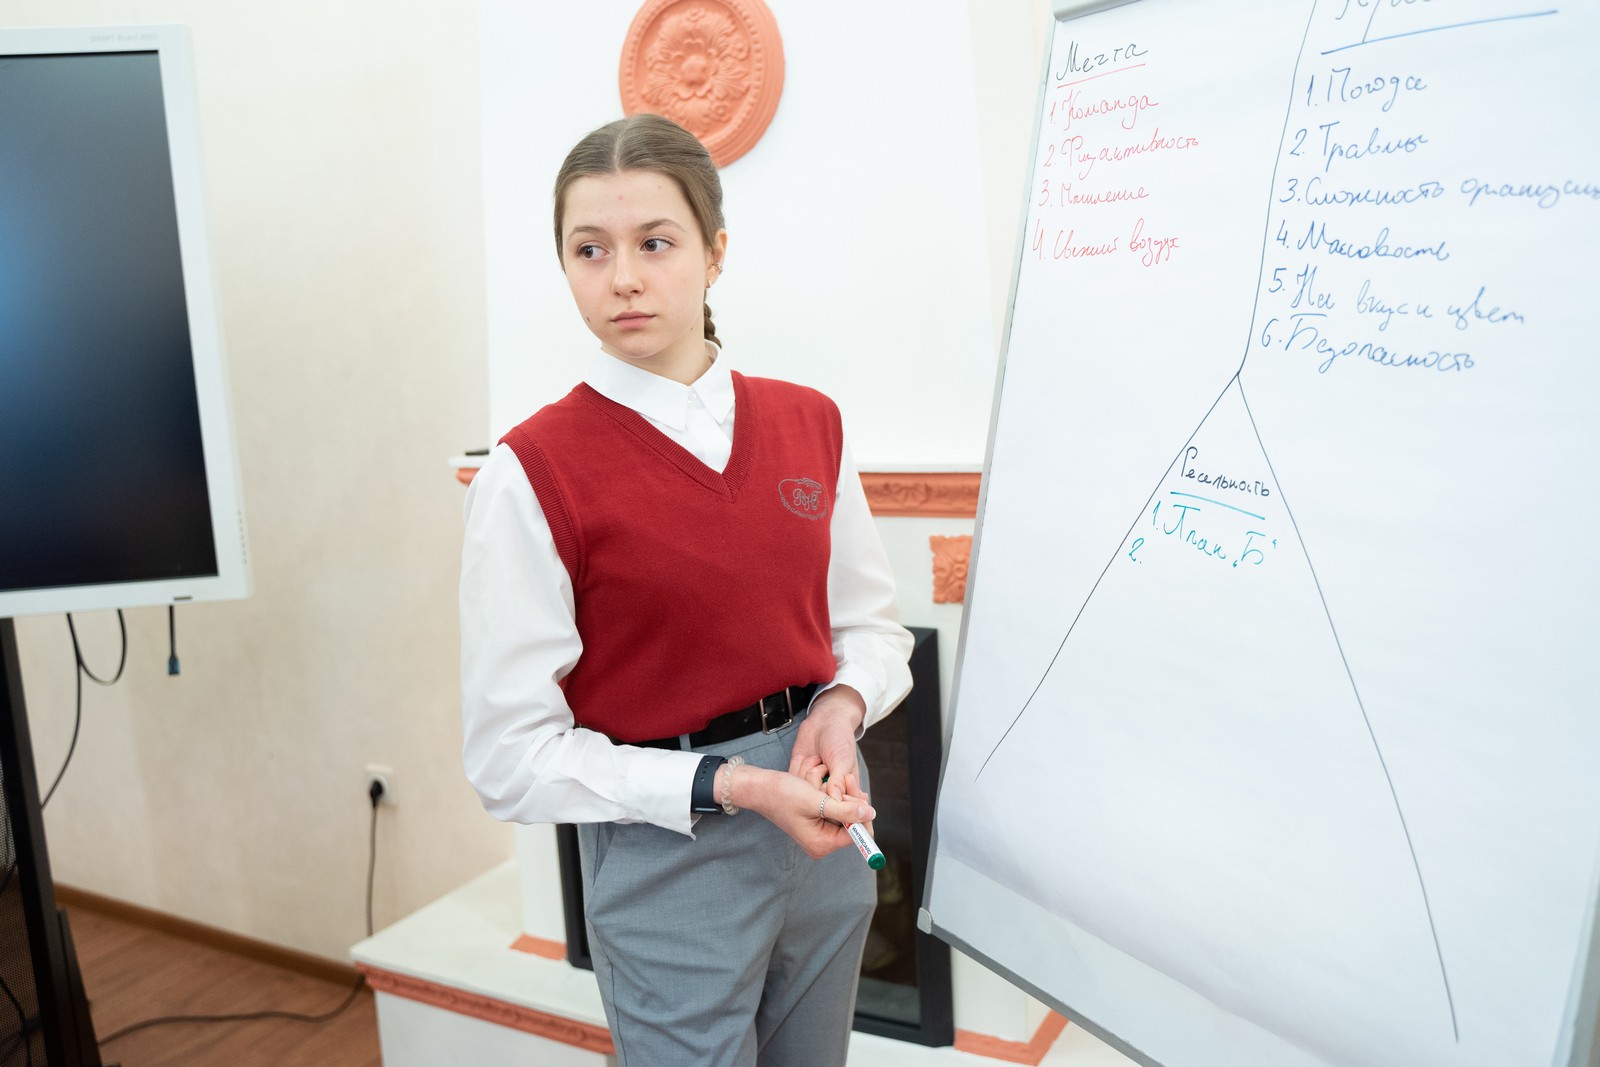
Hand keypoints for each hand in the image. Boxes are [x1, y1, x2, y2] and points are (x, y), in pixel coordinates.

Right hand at [728, 764, 874, 859]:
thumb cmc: (782, 793)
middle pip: (852, 823)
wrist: (759, 787)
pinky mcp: (816, 822)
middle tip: (844, 779)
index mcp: (821, 844)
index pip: (856, 834)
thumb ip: (845, 809)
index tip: (859, 792)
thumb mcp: (816, 800)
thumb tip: (871, 814)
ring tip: (824, 780)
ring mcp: (818, 833)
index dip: (862, 813)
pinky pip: (833, 808)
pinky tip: (818, 784)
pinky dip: (830, 794)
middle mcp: (821, 843)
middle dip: (849, 800)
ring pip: (843, 812)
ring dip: (839, 794)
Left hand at [789, 685, 866, 799]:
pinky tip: (807, 757)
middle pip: (820, 807)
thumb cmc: (839, 740)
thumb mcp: (843, 761)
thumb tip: (835, 803)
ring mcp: (813, 788)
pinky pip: (794, 782)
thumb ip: (839, 783)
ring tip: (818, 758)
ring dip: (810, 773)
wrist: (823, 722)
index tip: (832, 792)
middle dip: (819, 787)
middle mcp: (830, 794)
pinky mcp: (798, 780)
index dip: (837, 808)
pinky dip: (799, 767)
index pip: (844, 813)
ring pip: (805, 794)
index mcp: (848, 792)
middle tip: (825, 768)